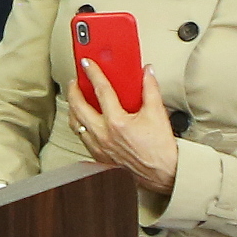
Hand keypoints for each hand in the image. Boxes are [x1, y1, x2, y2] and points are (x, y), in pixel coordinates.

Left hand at [63, 57, 179, 196]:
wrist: (163, 173)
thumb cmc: (160, 148)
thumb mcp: (157, 113)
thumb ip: (150, 89)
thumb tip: (147, 72)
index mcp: (117, 122)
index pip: (101, 91)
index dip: (93, 74)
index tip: (87, 63)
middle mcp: (104, 135)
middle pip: (79, 107)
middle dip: (74, 91)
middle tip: (76, 81)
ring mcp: (100, 147)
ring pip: (76, 124)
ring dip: (73, 109)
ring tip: (75, 99)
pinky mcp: (100, 156)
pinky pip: (82, 137)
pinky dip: (80, 125)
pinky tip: (84, 120)